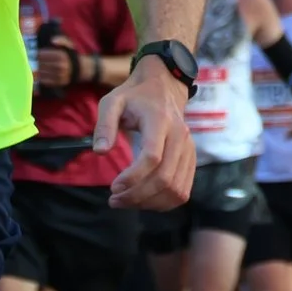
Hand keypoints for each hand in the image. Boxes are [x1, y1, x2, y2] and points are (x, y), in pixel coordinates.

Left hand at [33, 43, 81, 92]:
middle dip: (36, 62)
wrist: (81, 68)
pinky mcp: (59, 83)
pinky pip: (46, 81)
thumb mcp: (69, 44)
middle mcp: (61, 66)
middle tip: (32, 61)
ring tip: (34, 67)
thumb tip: (52, 40)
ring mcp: (60, 75)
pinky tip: (39, 74)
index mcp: (61, 55)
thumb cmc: (71, 55)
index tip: (34, 53)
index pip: (42, 55)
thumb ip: (61, 40)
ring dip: (36, 70)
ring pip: (42, 73)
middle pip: (41, 64)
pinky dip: (41, 78)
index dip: (37, 54)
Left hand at [94, 56, 197, 211]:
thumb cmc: (134, 96)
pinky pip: (183, 190)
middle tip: (114, 200)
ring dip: (150, 202)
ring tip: (126, 202)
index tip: (113, 187)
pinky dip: (163, 202)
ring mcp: (189, 150)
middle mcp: (180, 137)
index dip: (133, 177)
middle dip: (138, 195)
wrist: (164, 88)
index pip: (152, 157)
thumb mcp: (112, 101)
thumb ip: (104, 125)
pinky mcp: (191, 160)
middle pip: (165, 178)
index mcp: (160, 121)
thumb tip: (100, 152)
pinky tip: (143, 200)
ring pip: (176, 189)